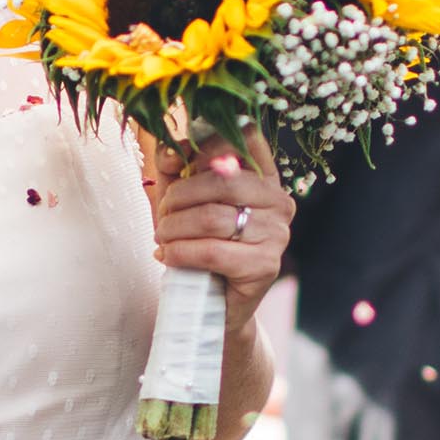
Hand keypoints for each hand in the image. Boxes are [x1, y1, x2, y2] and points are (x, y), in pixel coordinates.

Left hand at [141, 133, 295, 325]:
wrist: (210, 302)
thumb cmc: (196, 242)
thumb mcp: (181, 199)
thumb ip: (173, 168)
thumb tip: (168, 152)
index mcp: (263, 176)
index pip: (246, 137)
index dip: (205, 143)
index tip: (176, 163)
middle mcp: (278, 201)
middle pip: (220, 179)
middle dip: (178, 196)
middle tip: (162, 215)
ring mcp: (276, 234)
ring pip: (211, 217)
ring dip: (173, 227)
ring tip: (162, 237)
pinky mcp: (265, 265)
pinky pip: (212, 251)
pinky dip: (180, 252)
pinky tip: (167, 256)